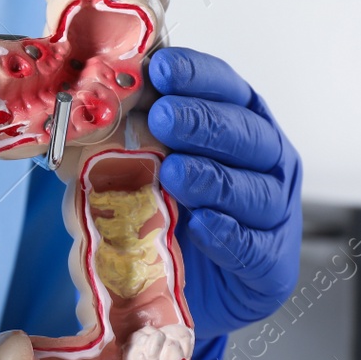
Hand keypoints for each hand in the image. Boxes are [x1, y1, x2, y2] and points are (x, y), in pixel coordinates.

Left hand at [146, 48, 301, 338]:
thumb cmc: (168, 218)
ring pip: (253, 189)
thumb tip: (86, 103)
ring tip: (174, 173)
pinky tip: (203, 225)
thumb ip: (131, 137)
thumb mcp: (146, 170)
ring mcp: (274, 214)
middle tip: (162, 116)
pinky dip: (228, 236)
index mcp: (241, 125)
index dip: (197, 75)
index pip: (227, 89)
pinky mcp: (271, 264)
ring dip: (212, 178)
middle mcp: (266, 163)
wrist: (183, 292)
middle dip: (202, 122)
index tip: (161, 68)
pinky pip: (253, 247)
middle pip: (245, 134)